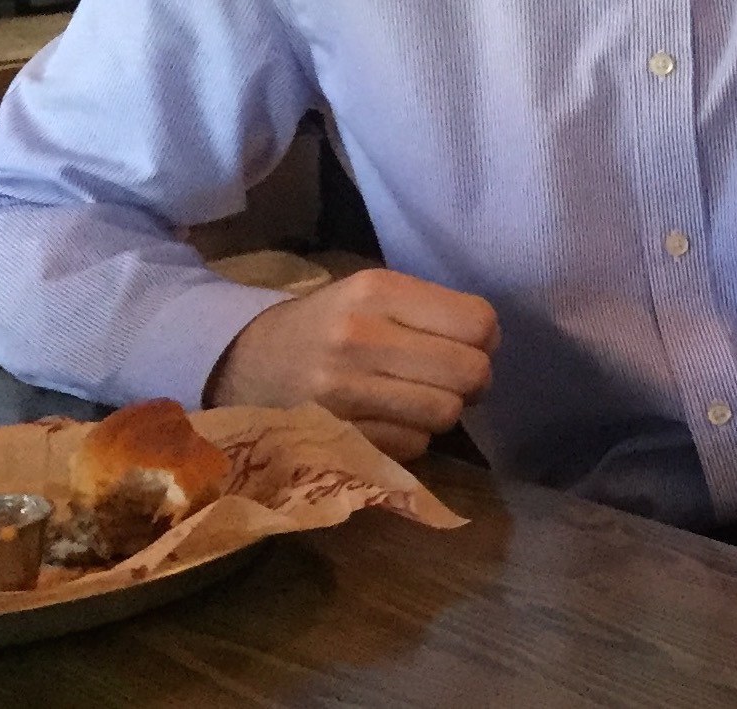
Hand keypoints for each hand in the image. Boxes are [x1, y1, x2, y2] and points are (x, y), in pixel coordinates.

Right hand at [205, 268, 499, 459]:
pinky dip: (412, 437)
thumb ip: (433, 310)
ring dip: (442, 411)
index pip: (477, 322)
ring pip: (445, 413)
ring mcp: (343, 391)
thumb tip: (492, 344)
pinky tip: (388, 420)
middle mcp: (359, 337)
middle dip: (473, 380)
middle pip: (470, 372)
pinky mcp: (334, 435)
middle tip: (451, 379)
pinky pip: (413, 445)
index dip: (486, 338)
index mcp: (377, 291)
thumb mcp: (373, 294)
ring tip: (418, 400)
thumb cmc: (328, 324)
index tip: (468, 344)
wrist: (244, 363)